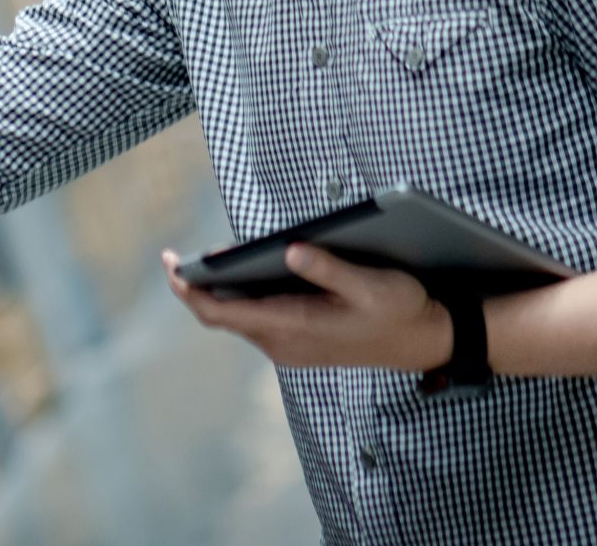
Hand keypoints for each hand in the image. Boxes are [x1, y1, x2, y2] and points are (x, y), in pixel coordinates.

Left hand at [162, 244, 454, 371]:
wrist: (425, 341)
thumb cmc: (400, 310)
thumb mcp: (372, 284)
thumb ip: (330, 269)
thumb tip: (291, 249)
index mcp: (294, 327)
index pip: (222, 313)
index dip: (190, 290)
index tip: (171, 266)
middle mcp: (284, 343)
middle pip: (221, 317)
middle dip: (194, 288)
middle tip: (173, 258)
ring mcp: (290, 346)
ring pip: (237, 319)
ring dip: (216, 292)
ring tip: (201, 261)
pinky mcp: (298, 341)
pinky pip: (255, 320)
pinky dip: (239, 298)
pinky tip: (238, 273)